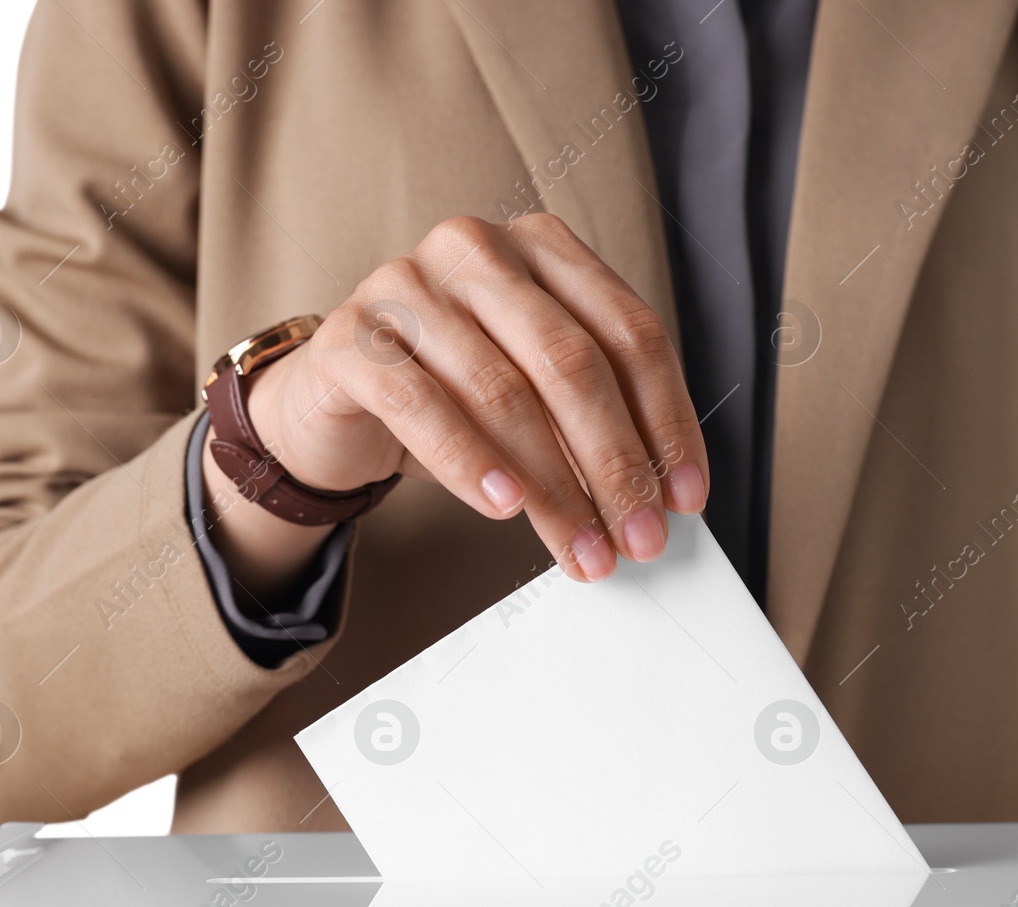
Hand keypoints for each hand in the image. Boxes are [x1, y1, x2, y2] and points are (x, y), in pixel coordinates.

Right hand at [237, 213, 709, 583]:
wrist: (332, 402)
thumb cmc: (449, 392)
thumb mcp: (535, 391)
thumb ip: (595, 416)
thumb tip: (660, 493)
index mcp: (541, 247)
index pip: (630, 334)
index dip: (667, 421)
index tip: (685, 496)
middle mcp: (477, 250)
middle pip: (572, 363)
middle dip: (616, 464)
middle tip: (639, 536)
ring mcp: (406, 285)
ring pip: (503, 392)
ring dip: (554, 488)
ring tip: (582, 548)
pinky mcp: (349, 338)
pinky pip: (420, 405)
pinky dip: (470, 464)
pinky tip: (504, 507)